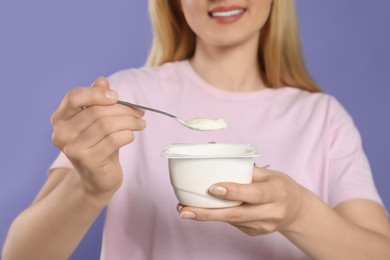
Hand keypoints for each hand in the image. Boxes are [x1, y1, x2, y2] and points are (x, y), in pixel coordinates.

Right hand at [51, 77, 145, 195]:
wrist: (97, 178)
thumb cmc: (98, 144)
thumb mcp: (97, 120)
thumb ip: (97, 100)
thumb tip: (102, 81)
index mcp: (60, 118)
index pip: (74, 97)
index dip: (96, 94)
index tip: (116, 97)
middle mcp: (61, 133)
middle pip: (97, 111)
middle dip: (123, 110)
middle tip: (139, 113)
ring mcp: (73, 149)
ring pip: (107, 125)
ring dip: (130, 122)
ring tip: (140, 124)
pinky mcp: (88, 161)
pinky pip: (114, 140)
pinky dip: (128, 135)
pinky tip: (131, 136)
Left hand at [177, 167, 307, 235]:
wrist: (297, 211)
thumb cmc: (281, 186)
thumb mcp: (270, 174)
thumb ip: (247, 171)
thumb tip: (218, 165)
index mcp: (277, 192)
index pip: (253, 194)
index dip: (233, 192)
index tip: (212, 189)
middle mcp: (272, 212)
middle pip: (237, 214)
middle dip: (208, 213)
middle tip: (185, 210)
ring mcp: (264, 226)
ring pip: (232, 221)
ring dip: (207, 216)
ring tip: (186, 211)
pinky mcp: (256, 233)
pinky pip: (234, 223)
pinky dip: (219, 216)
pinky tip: (207, 211)